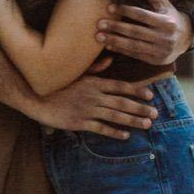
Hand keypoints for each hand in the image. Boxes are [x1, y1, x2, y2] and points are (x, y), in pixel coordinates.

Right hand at [38, 68, 161, 138]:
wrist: (38, 98)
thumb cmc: (58, 84)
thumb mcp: (76, 72)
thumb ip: (95, 68)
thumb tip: (110, 59)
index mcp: (94, 82)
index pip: (120, 86)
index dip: (137, 91)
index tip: (150, 95)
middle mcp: (94, 96)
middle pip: (122, 102)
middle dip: (140, 108)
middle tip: (155, 113)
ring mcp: (87, 110)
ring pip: (115, 116)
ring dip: (132, 120)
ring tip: (146, 124)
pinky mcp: (80, 123)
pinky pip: (101, 128)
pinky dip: (114, 132)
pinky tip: (126, 135)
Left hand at [96, 0, 192, 67]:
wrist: (185, 38)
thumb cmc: (169, 16)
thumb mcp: (163, 3)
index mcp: (166, 21)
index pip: (142, 15)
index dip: (125, 10)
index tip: (109, 7)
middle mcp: (165, 37)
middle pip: (136, 31)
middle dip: (116, 27)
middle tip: (99, 23)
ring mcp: (160, 50)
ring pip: (134, 45)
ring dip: (115, 41)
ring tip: (99, 37)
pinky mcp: (156, 60)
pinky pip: (135, 55)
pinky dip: (121, 51)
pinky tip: (108, 46)